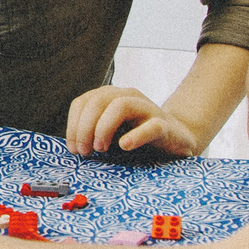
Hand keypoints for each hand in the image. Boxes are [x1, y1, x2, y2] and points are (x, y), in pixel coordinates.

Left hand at [67, 85, 196, 157]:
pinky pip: (151, 126)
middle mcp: (127, 97)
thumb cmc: (138, 135)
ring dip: (104, 127)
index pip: (83, 102)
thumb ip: (93, 134)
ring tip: (101, 148)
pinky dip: (136, 135)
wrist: (177, 138)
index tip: (73, 148)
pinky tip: (125, 146)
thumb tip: (72, 147)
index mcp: (110, 97)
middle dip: (85, 127)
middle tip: (85, 151)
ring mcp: (147, 109)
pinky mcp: (165, 125)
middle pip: (97, 101)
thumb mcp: (111, 133)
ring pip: (121, 105)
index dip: (73, 125)